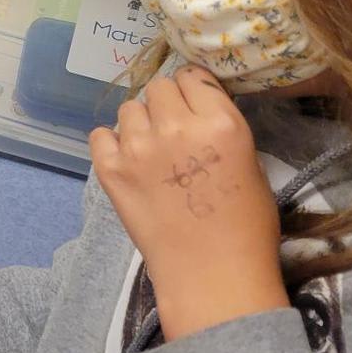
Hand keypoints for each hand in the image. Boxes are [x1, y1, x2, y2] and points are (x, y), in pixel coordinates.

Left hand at [90, 66, 285, 340]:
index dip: (193, 89)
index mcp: (220, 123)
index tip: (193, 104)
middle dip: (166, 105)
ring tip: (152, 153)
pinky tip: (127, 162)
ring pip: (129, 108)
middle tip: (173, 132)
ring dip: (140, 124)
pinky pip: (99, 134)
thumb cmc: (245, 229)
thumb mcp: (252, 166)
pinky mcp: (110, 169)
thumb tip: (199, 110)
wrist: (212, 276)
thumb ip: (221, 129)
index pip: (192, 75)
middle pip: (159, 88)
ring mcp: (138, 147)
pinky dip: (111, 144)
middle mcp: (176, 126)